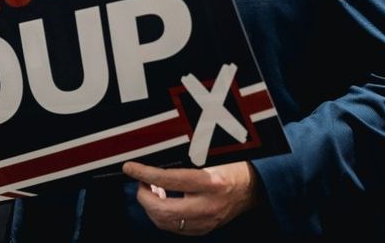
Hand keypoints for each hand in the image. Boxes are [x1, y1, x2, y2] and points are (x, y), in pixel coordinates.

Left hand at [122, 160, 258, 235]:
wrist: (254, 187)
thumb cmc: (233, 166)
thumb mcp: (212, 155)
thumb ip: (186, 158)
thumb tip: (156, 155)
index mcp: (210, 183)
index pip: (168, 180)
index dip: (145, 174)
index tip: (130, 168)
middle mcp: (207, 206)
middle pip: (162, 210)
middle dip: (144, 195)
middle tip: (141, 181)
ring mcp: (206, 222)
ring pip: (165, 222)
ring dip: (151, 206)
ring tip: (152, 189)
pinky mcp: (204, 229)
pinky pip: (175, 227)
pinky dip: (163, 215)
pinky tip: (164, 200)